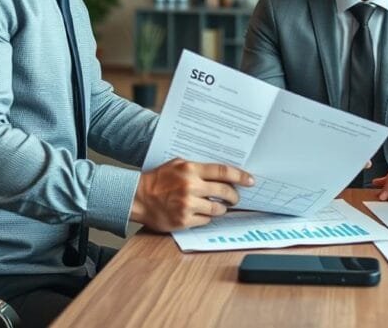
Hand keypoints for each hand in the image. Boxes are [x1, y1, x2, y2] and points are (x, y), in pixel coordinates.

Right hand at [130, 158, 253, 231]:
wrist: (137, 198)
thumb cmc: (158, 180)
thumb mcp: (177, 165)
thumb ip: (198, 167)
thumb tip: (222, 172)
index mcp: (190, 170)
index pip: (223, 171)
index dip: (240, 176)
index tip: (250, 180)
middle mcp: (191, 187)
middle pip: (225, 192)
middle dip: (234, 196)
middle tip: (235, 198)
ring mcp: (187, 205)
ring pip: (218, 209)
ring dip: (221, 208)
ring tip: (217, 206)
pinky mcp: (183, 221)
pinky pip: (206, 221)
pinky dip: (206, 217)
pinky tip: (199, 213)